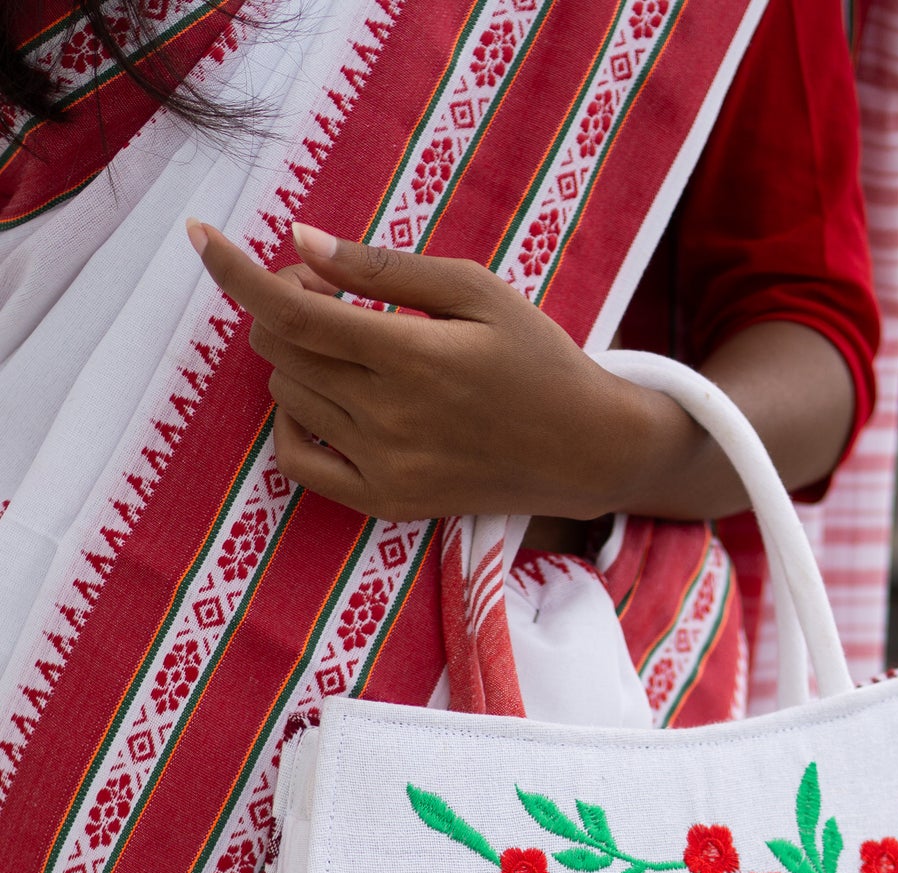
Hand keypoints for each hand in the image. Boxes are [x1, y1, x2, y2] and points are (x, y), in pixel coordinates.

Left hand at [185, 219, 684, 522]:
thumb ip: (385, 267)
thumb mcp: (477, 290)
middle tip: (335, 291)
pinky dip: (292, 423)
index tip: (201, 237)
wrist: (587, 451)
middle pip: (280, 347)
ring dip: (299, 359)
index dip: (237, 271)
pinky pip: (297, 460)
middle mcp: (390, 416)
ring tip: (355, 347)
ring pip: (287, 395)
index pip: (293, 309)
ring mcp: (385, 466)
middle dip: (287, 305)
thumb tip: (300, 243)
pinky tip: (323, 401)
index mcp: (413, 354)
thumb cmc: (538, 358)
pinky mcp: (386, 501)